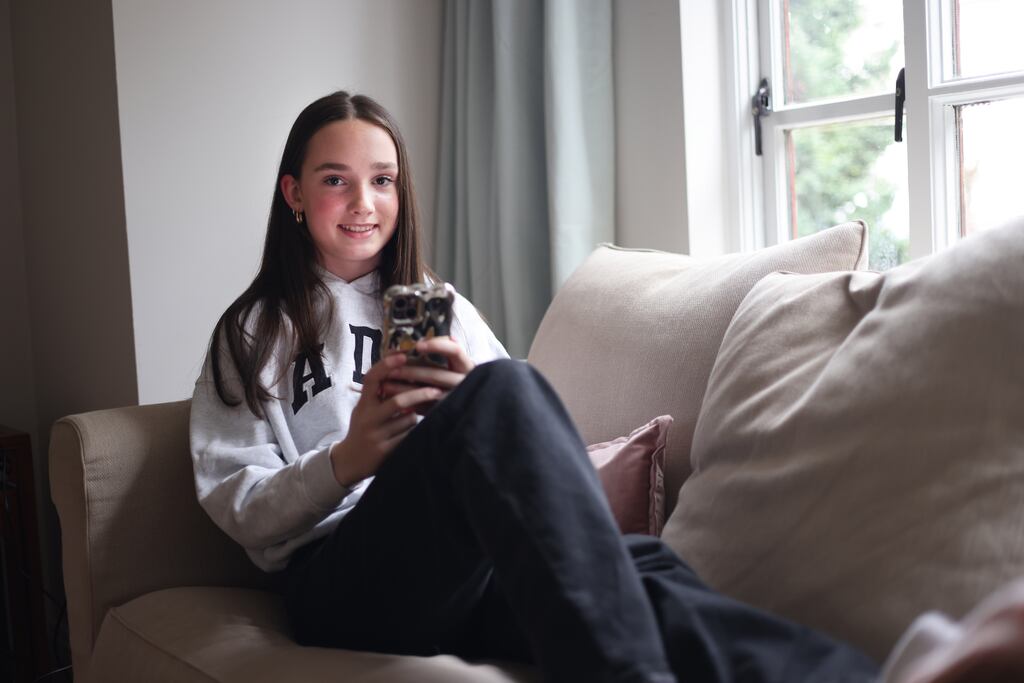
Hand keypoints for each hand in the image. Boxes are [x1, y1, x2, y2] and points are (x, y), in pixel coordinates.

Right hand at [329, 352, 441, 486]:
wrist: (349, 461)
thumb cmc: (362, 428)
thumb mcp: (364, 409)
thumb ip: (379, 394)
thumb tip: (404, 369)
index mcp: (363, 404)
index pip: (372, 379)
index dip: (386, 365)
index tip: (404, 355)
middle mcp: (367, 419)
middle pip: (398, 401)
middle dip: (420, 394)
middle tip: (437, 389)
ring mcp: (376, 436)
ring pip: (408, 420)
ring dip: (417, 416)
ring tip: (416, 418)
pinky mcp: (385, 452)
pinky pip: (409, 436)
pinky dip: (417, 431)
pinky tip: (420, 431)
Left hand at [379, 336, 473, 413]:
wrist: (465, 408)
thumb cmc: (454, 377)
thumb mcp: (454, 362)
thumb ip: (443, 349)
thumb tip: (427, 337)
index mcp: (467, 366)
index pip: (455, 351)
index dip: (436, 346)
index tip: (418, 345)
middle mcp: (464, 383)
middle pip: (436, 374)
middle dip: (411, 371)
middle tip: (390, 370)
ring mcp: (454, 400)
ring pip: (427, 393)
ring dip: (404, 388)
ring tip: (385, 384)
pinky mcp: (443, 413)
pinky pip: (423, 407)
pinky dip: (407, 402)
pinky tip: (392, 399)